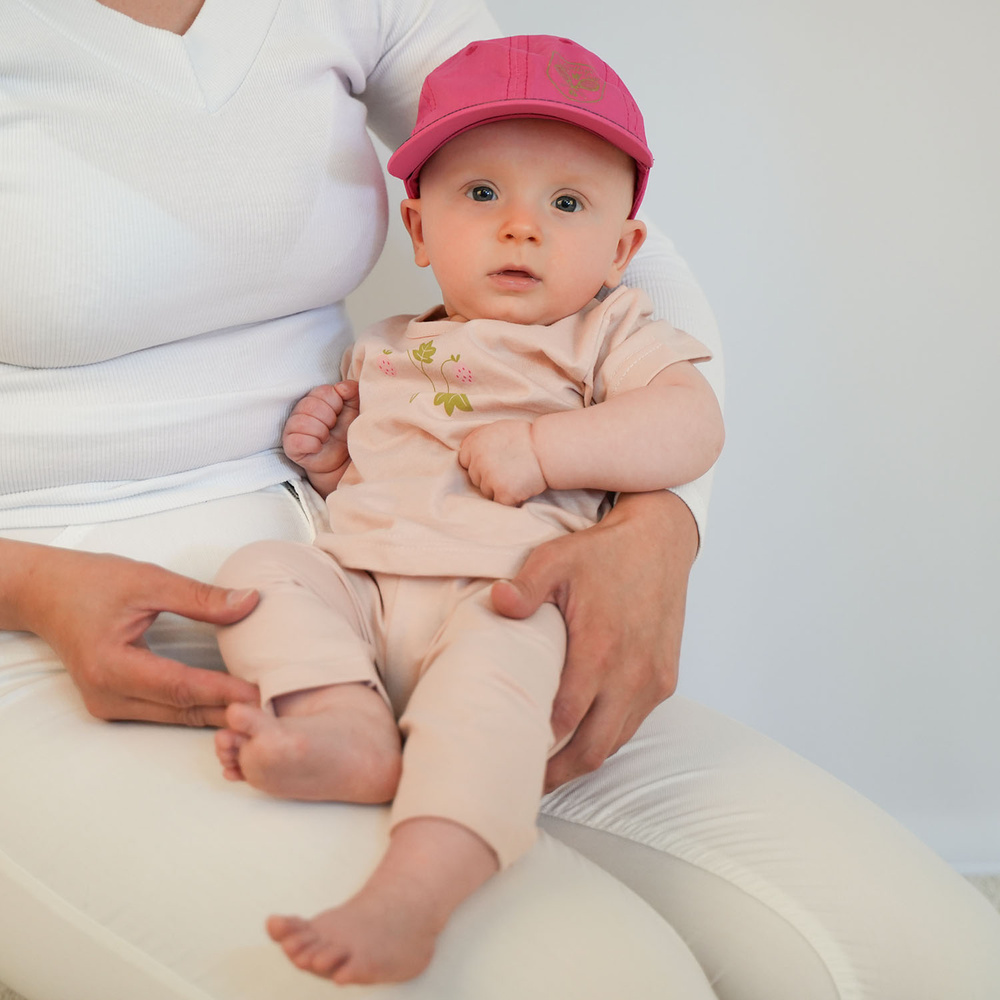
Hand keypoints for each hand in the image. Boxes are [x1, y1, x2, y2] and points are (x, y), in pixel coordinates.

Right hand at [3, 539, 260, 726]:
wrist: (45, 593)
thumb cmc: (92, 582)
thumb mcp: (149, 580)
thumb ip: (200, 597)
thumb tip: (251, 602)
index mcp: (111, 666)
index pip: (181, 687)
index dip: (224, 691)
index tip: (264, 691)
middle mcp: (107, 696)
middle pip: (182, 711)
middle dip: (230, 710)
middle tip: (276, 708)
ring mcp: (108, 706)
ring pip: (175, 717)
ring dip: (217, 713)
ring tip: (262, 708)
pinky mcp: (114, 705)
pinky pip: (164, 713)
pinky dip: (198, 709)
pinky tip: (230, 702)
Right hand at [282, 382, 359, 493]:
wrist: (343, 459)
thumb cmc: (346, 431)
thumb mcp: (354, 409)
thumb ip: (352, 392)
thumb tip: (341, 387)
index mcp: (316, 398)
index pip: (323, 391)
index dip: (336, 404)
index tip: (339, 413)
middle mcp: (300, 410)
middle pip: (311, 405)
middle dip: (329, 419)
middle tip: (332, 428)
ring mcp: (292, 428)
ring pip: (302, 422)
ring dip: (321, 432)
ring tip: (326, 438)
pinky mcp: (290, 446)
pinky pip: (297, 441)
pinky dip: (312, 445)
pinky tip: (318, 447)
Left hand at [458, 420, 546, 505]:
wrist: (548, 448)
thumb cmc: (526, 437)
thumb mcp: (497, 429)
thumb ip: (479, 441)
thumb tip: (467, 455)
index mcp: (474, 443)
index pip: (464, 461)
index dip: (478, 464)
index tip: (492, 463)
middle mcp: (478, 460)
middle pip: (475, 478)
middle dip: (489, 477)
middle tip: (509, 470)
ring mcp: (489, 478)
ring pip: (486, 492)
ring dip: (498, 489)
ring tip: (516, 478)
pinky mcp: (502, 493)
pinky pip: (499, 502)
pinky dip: (510, 499)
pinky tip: (520, 487)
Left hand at [491, 490, 697, 790]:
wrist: (661, 541)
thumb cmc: (605, 552)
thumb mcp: (557, 558)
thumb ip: (526, 587)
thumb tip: (497, 603)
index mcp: (599, 650)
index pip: (562, 721)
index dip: (535, 748)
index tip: (507, 760)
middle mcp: (630, 674)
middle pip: (590, 748)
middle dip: (557, 773)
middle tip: (524, 785)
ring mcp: (652, 680)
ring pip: (614, 741)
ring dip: (582, 758)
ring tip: (548, 769)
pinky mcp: (665, 679)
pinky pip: (633, 723)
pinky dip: (607, 735)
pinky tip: (581, 736)